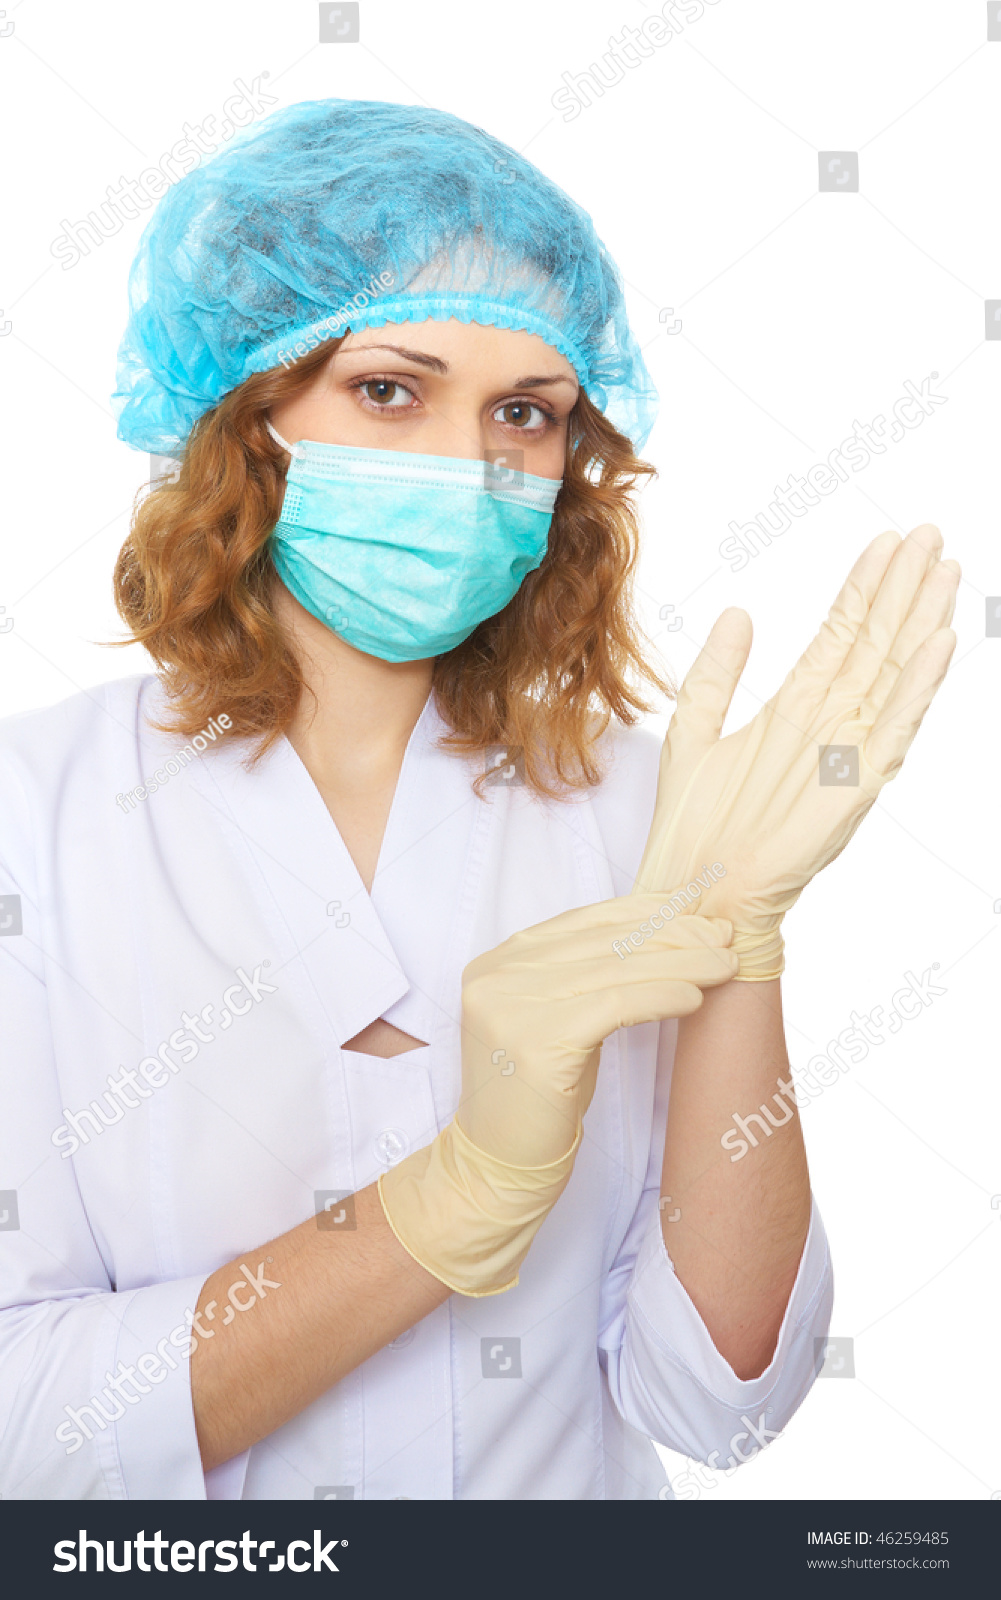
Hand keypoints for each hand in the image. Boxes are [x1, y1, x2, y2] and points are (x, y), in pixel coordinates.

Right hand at [378, 899, 736, 1294]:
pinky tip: (695, 998)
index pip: (583, 921)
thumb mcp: (557, 1019)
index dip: (645, 912)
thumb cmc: (540, 1095)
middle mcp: (495, 976)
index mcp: (496, 963)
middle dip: (672, 934)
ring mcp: (510, 1007)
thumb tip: (663, 932)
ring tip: (725, 963)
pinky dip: (662, 995)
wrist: (498, 1165)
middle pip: (604, 942)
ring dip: (681, 963)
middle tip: (723, 935)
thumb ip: (585, 974)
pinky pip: (615, 1005)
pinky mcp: (536, 1042)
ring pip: (616, 970)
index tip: (694, 911)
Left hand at [633, 526, 958, 978]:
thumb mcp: (694, 729)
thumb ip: (717, 672)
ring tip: (942, 571)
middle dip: (901, 588)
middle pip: (875, 643)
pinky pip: (893, 729)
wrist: (694, 891)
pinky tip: (938, 644)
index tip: (885, 541)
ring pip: (892, 673)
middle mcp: (828, 724)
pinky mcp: (855, 788)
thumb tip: (738, 612)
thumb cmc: (694, 826)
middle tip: (929, 534)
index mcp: (794, 708)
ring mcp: (847, 753)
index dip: (862, 588)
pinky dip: (917, 687)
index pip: (839, 634)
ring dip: (918, 622)